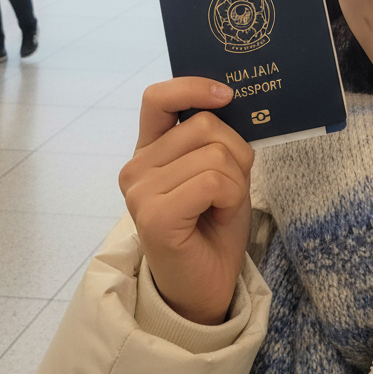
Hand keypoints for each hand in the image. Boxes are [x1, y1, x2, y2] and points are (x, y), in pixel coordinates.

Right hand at [119, 78, 253, 325]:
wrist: (206, 285)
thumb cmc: (213, 226)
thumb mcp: (220, 170)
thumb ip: (215, 137)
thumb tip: (229, 98)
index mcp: (150, 150)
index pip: (157, 98)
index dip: (193, 88)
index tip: (226, 95)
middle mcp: (136, 167)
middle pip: (204, 125)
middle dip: (235, 154)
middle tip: (229, 190)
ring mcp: (140, 191)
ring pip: (214, 153)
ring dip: (236, 181)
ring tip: (221, 208)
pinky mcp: (154, 215)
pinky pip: (214, 181)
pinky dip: (232, 197)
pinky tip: (219, 217)